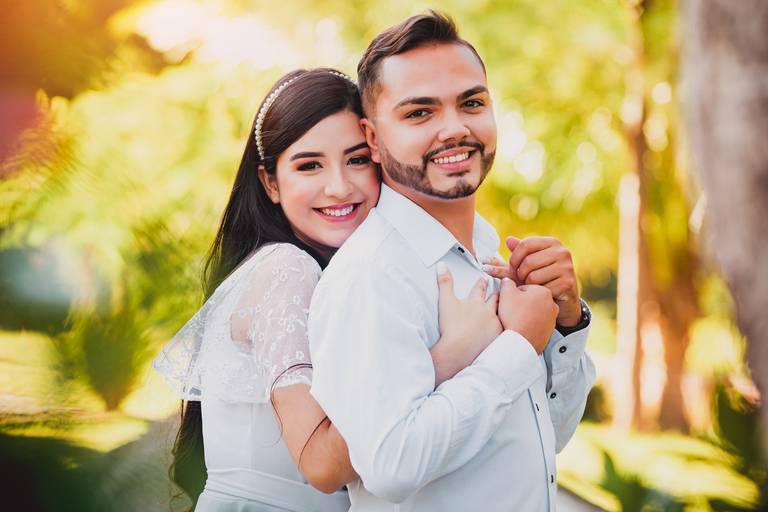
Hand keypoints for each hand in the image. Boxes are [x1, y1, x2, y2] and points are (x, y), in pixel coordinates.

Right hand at [429, 262, 501, 385]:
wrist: (458, 350)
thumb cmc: (451, 327)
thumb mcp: (445, 301)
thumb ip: (444, 282)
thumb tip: (441, 265)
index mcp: (476, 302)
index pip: (480, 289)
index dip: (482, 283)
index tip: (485, 278)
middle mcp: (488, 311)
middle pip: (495, 300)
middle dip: (497, 294)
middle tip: (500, 291)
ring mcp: (495, 325)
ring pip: (503, 314)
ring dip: (504, 310)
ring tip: (508, 309)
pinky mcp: (499, 338)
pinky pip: (506, 330)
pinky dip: (508, 328)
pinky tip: (511, 330)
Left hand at [482, 236, 580, 326]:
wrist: (562, 298)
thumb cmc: (541, 278)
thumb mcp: (527, 264)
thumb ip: (517, 253)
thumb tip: (508, 240)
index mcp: (552, 242)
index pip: (525, 244)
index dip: (514, 258)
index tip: (512, 268)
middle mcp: (562, 252)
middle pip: (528, 261)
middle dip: (520, 274)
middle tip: (522, 280)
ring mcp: (566, 267)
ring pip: (533, 277)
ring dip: (528, 285)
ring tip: (532, 286)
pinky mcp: (567, 282)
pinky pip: (542, 289)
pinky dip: (537, 294)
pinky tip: (541, 293)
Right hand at [498, 279, 557, 353]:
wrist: (520, 342)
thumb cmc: (515, 318)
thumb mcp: (506, 294)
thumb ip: (507, 283)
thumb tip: (507, 280)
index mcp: (543, 291)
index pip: (525, 287)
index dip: (514, 294)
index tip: (510, 302)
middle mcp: (552, 304)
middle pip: (531, 299)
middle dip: (521, 303)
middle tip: (512, 311)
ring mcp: (552, 318)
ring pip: (534, 311)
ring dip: (526, 313)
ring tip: (517, 320)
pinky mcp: (549, 330)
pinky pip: (537, 323)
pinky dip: (530, 323)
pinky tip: (522, 327)